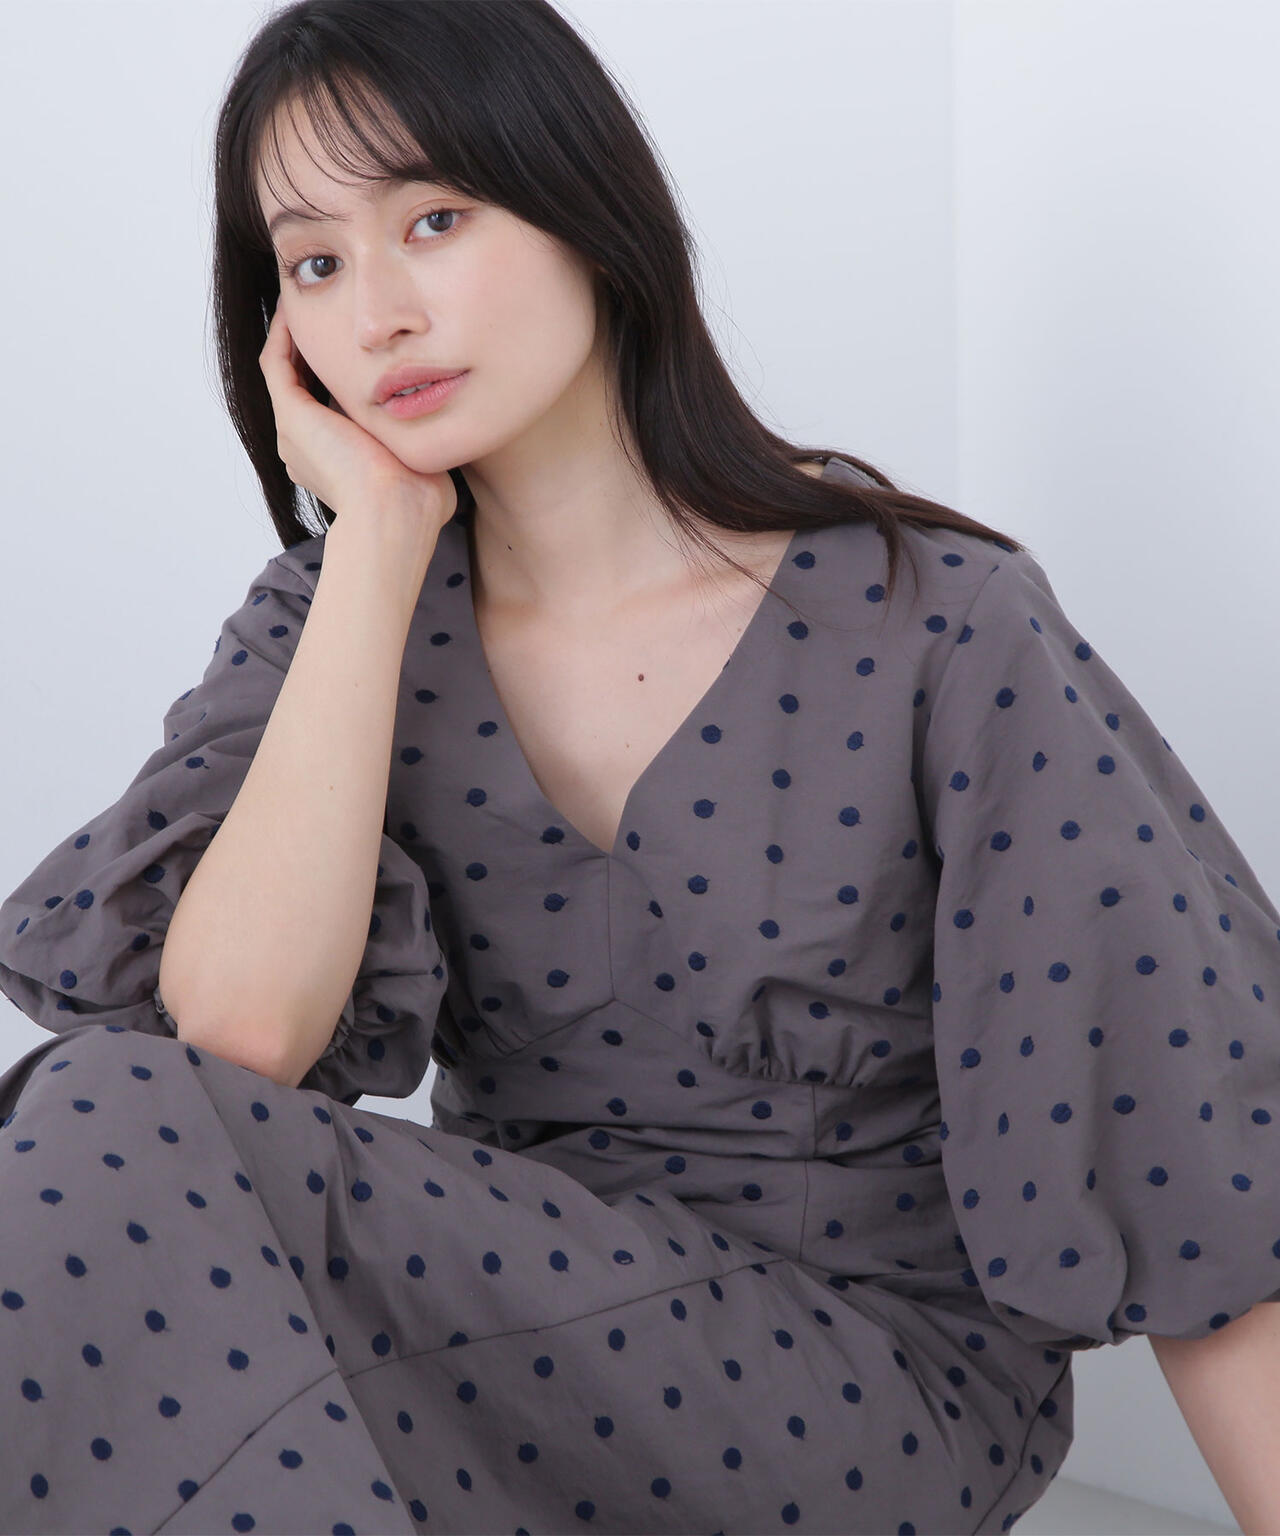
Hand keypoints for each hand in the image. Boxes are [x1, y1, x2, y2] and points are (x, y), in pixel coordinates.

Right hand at [258, 303, 458, 534]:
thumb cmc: (417, 502)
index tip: (362, 349)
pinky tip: (296, 306)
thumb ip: (421, 444)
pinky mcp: (291, 416)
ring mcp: (294, 432)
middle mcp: (306, 448)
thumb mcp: (420, 464)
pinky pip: (276, 363)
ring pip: (285, 372)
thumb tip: (441, 433)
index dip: (341, 377)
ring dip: (295, 337)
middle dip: (316, 351)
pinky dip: (283, 333)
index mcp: (332, 463)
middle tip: (331, 315)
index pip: (330, 410)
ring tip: (306, 301)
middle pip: (304, 388)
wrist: (395, 514)